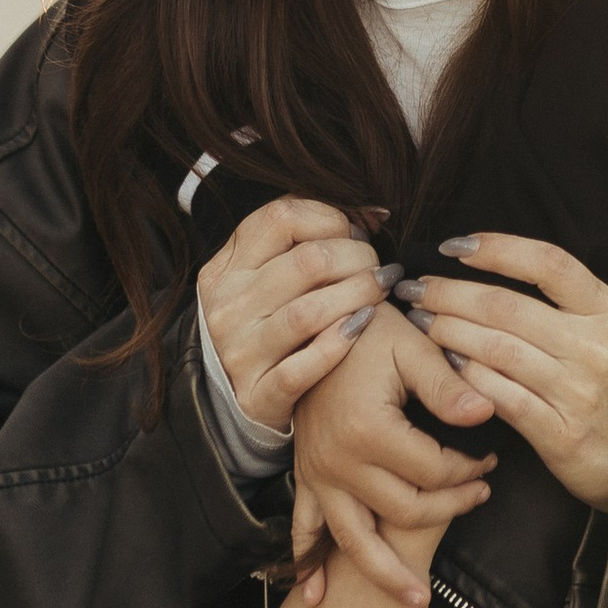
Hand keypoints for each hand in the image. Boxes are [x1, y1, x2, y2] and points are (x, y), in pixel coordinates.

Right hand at [198, 198, 388, 431]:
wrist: (237, 394)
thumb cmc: (269, 322)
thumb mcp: (266, 275)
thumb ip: (305, 238)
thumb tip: (372, 212)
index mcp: (225, 269)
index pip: (281, 218)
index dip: (331, 218)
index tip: (356, 232)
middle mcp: (226, 307)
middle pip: (305, 263)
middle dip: (357, 258)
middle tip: (379, 268)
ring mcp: (239, 353)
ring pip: (307, 313)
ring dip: (357, 296)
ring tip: (381, 291)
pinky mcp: (257, 395)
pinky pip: (302, 368)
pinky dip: (338, 344)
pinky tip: (363, 326)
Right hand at [290, 308, 498, 603]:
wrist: (313, 321)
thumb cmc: (368, 329)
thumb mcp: (413, 346)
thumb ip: (449, 385)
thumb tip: (485, 414)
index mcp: (368, 430)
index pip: (433, 472)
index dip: (469, 471)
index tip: (490, 460)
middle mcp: (338, 461)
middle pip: (404, 510)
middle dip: (448, 510)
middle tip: (480, 498)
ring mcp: (318, 474)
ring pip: (354, 539)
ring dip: (384, 574)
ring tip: (418, 601)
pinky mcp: (305, 476)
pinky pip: (304, 529)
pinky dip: (309, 565)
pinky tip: (316, 597)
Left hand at [401, 234, 607, 514]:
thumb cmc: (606, 381)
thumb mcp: (601, 330)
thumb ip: (557, 302)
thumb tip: (484, 267)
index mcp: (606, 310)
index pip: (548, 263)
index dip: (498, 249)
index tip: (455, 246)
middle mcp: (594, 346)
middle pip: (509, 308)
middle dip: (451, 294)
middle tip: (415, 289)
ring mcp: (578, 392)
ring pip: (497, 350)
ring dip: (448, 332)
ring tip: (420, 321)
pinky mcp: (560, 433)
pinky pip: (500, 397)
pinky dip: (466, 377)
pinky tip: (444, 364)